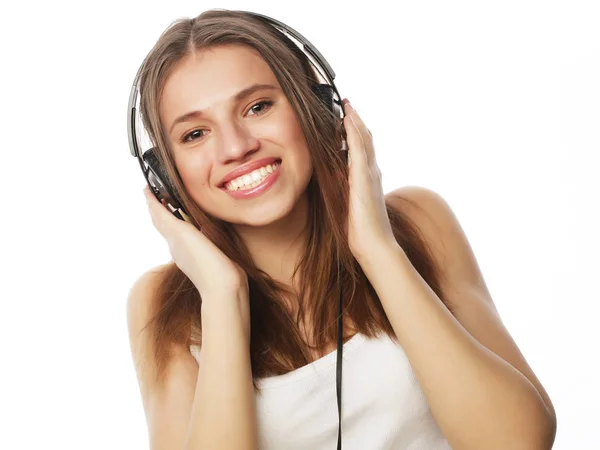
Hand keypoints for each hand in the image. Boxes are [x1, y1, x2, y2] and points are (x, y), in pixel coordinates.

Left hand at [143, 186, 248, 298]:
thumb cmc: (206, 265)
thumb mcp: (184, 237)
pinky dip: (185, 228)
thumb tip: (155, 206)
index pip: (157, 215)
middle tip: (157, 193)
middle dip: (158, 208)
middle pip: (162, 223)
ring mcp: (189, 254)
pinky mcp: (202, 259)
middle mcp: (178, 246)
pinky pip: (188, 239)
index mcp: (174, 238)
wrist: (223, 290)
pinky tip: (194, 227)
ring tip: (172, 205)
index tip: (146, 187)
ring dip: (170, 217)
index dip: (151, 200)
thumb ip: (169, 221)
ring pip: (173, 231)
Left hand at [342, 99, 396, 261]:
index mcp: (367, 179)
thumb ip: (343, 194)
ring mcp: (370, 173)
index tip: (345, 118)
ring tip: (347, 104)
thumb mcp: (348, 207)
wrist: (375, 246)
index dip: (355, 133)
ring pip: (364, 139)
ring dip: (355, 121)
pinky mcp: (365, 177)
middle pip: (365, 139)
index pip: (362, 150)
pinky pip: (360, 148)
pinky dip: (355, 131)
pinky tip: (348, 119)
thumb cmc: (361, 232)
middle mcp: (371, 172)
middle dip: (356, 121)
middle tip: (346, 104)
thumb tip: (331, 187)